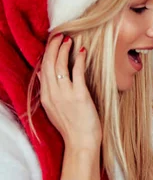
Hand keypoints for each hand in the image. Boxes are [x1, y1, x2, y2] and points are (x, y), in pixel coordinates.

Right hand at [39, 34, 101, 150]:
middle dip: (53, 47)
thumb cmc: (72, 127)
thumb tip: (42, 73)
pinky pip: (77, 73)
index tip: (53, 42)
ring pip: (59, 66)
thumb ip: (49, 91)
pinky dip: (79, 60)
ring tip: (69, 40)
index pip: (42, 69)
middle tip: (60, 35)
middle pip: (48, 64)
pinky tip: (82, 52)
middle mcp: (52, 94)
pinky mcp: (79, 96)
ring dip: (64, 50)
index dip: (47, 53)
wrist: (81, 144)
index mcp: (46, 96)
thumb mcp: (54, 108)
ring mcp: (65, 95)